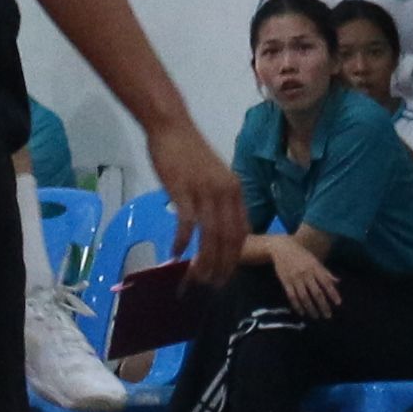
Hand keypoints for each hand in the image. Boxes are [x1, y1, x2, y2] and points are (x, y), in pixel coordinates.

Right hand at [146, 115, 248, 285]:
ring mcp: (205, 192)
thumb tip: (216, 228)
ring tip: (196, 277)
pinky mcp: (184, 191)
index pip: (241, 231)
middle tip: (212, 284)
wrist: (172, 127)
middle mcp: (225, 193)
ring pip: (210, 236)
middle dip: (221, 265)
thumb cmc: (189, 152)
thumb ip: (219, 199)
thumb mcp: (214, 176)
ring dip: (204, 261)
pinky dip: (182, 243)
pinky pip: (187, 225)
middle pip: (228, 238)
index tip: (226, 273)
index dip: (235, 256)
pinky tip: (175, 254)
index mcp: (235, 190)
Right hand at [267, 236, 340, 319]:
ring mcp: (295, 278)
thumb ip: (325, 272)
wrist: (281, 248)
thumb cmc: (301, 254)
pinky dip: (297, 306)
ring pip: (304, 297)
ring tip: (316, 316)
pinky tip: (302, 312)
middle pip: (316, 292)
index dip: (333, 293)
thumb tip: (338, 282)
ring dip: (311, 308)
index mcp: (315, 267)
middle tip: (328, 316)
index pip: (326, 282)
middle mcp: (306, 273)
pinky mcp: (286, 282)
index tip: (338, 303)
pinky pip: (292, 296)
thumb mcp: (314, 260)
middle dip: (323, 305)